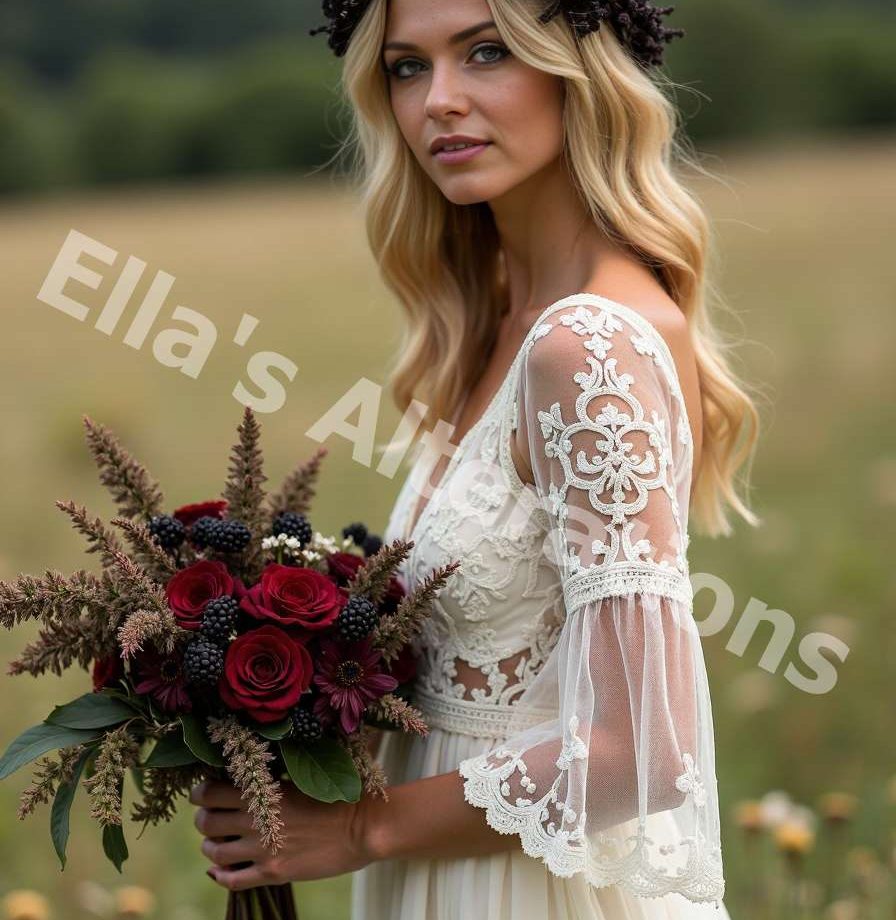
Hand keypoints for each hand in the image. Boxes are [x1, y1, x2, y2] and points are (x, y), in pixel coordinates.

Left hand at [189, 778, 375, 891]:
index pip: (210, 792)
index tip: (203, 792)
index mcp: (263, 792)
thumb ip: (273, 779)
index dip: (201, 792)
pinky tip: (220, 871)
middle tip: (207, 817)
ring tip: (215, 843)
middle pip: (207, 822)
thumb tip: (249, 776)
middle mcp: (256, 820)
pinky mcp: (274, 872)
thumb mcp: (302, 778)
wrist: (363, 826)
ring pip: (215, 852)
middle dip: (202, 818)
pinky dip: (220, 876)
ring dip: (209, 847)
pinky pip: (233, 880)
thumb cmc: (338, 795)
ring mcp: (263, 849)